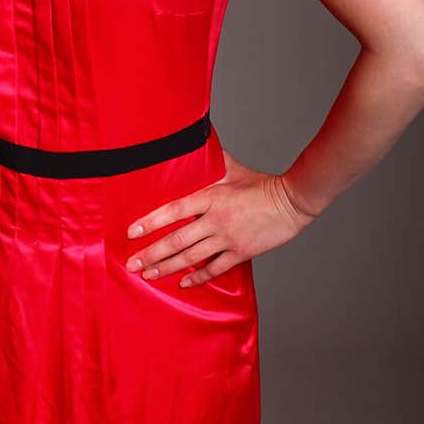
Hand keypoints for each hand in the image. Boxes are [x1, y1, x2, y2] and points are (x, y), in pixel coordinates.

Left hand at [124, 145, 316, 286]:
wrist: (292, 202)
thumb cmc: (262, 184)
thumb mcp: (232, 169)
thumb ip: (210, 161)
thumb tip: (194, 140)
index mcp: (211, 197)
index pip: (173, 210)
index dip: (151, 222)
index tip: (132, 232)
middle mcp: (216, 220)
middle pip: (177, 240)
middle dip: (152, 254)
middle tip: (131, 264)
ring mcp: (228, 239)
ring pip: (191, 258)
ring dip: (167, 267)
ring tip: (149, 275)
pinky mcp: (241, 252)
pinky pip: (215, 269)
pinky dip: (198, 277)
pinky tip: (183, 283)